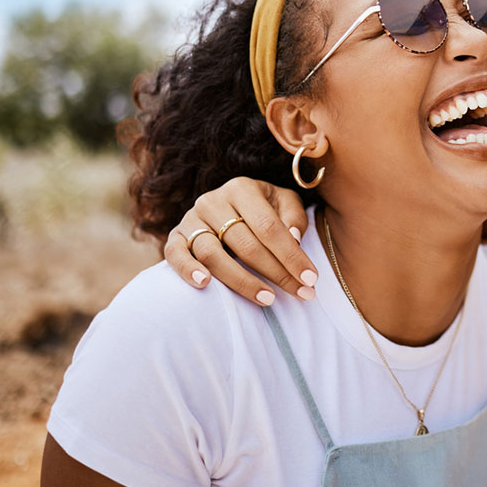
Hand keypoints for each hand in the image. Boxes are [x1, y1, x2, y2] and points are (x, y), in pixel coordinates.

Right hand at [164, 177, 314, 304]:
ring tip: (268, 299)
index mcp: (242, 188)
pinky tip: (205, 285)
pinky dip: (188, 270)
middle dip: (276, 273)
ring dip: (241, 280)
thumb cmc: (263, 207)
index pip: (269, 226)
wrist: (228, 204)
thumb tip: (294, 238)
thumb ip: (293, 217)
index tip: (311, 279)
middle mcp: (213, 201)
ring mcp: (191, 218)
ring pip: (213, 253)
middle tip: (301, 293)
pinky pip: (175, 254)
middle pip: (245, 244)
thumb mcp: (285, 203)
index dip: (291, 255)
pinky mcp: (175, 236)